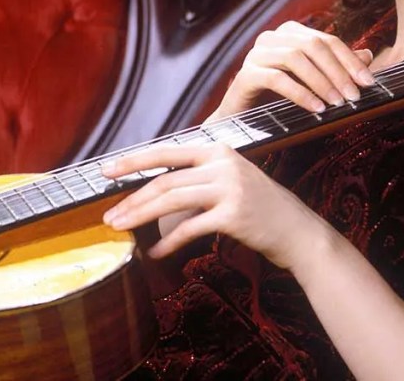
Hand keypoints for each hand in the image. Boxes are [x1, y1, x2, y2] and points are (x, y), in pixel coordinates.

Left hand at [101, 141, 327, 266]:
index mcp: (219, 150)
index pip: (167, 152)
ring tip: (120, 230)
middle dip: (131, 199)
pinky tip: (154, 253)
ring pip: (171, 200)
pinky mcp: (233, 214)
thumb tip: (154, 191)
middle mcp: (223, 164)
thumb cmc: (259, 207)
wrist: (296, 229)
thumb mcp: (231, 180)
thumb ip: (199, 178)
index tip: (107, 171)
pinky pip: (189, 229)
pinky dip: (168, 242)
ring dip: (140, 217)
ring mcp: (229, 187)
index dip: (134, 160)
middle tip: (108, 215)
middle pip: (165, 180)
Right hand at [213, 20, 374, 117]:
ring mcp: (256, 53)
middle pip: (313, 46)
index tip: (369, 83)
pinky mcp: (245, 74)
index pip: (327, 40)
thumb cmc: (279, 97)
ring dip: (321, 82)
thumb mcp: (313, 81)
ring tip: (337, 103)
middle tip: (355, 95)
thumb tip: (368, 54)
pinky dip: (300, 93)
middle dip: (339, 71)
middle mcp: (272, 37)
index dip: (351, 60)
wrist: (241, 118)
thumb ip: (338, 66)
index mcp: (290, 33)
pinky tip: (316, 108)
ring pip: (295, 59)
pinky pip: (277, 79)